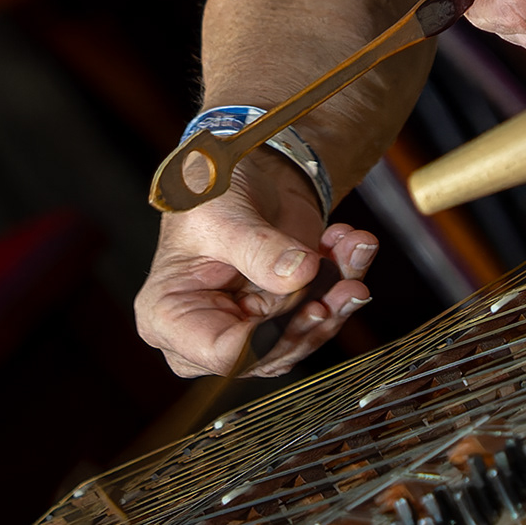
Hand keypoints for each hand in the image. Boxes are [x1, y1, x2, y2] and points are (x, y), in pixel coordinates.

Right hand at [134, 148, 377, 379]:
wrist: (238, 170)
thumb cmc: (206, 190)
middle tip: (346, 283)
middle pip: (269, 353)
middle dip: (315, 318)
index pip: (222, 353)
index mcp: (168, 315)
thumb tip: (301, 275)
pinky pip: (319, 314)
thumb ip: (259, 248)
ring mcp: (245, 326)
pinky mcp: (280, 315)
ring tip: (356, 248)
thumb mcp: (223, 214)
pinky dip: (343, 280)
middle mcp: (204, 331)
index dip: (270, 339)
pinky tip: (352, 245)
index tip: (310, 305)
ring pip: (302, 338)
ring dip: (338, 298)